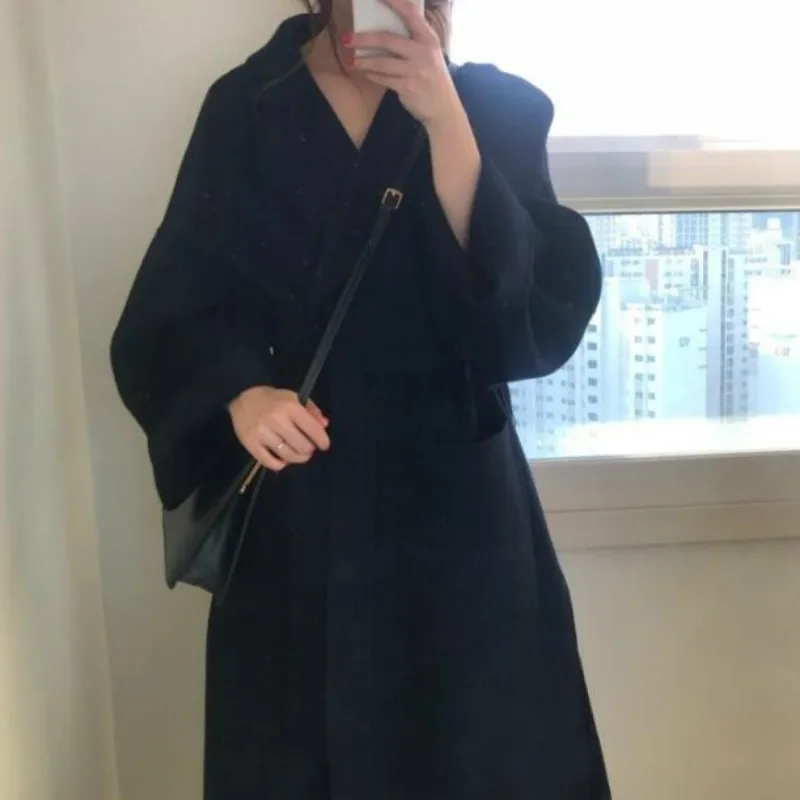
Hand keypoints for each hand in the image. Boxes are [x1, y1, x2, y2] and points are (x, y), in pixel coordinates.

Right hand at [228, 386, 329, 471]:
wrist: (243, 398)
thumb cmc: (273, 399)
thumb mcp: (294, 398)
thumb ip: (311, 411)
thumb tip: (324, 425)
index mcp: (290, 407)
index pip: (312, 429)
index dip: (322, 440)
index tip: (324, 445)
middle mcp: (276, 420)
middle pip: (302, 446)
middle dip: (309, 450)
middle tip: (308, 449)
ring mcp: (262, 433)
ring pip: (288, 456)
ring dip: (298, 458)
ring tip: (299, 455)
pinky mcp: (251, 444)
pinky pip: (270, 462)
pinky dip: (280, 465)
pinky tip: (283, 460)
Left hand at [345, 0, 461, 126]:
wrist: (444, 109)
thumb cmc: (432, 78)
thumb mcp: (430, 55)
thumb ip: (414, 41)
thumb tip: (385, 31)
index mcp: (429, 38)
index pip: (410, 13)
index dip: (393, 1)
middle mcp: (423, 52)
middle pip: (388, 39)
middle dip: (364, 39)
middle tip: (347, 39)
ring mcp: (416, 70)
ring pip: (382, 62)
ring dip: (363, 61)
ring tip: (352, 61)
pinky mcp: (408, 87)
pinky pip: (383, 79)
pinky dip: (372, 75)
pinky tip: (365, 73)